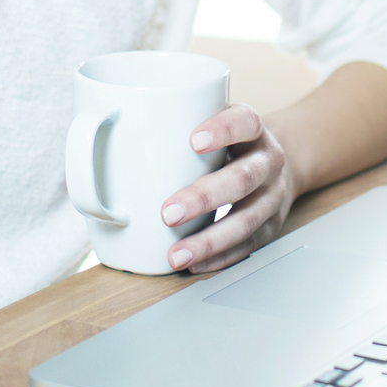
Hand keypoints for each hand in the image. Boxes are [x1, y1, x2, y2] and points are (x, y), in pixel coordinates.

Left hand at [159, 104, 298, 273]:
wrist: (272, 163)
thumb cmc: (230, 144)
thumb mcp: (215, 122)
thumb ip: (181, 126)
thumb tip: (113, 138)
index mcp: (253, 130)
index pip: (245, 122)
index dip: (224, 130)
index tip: (193, 141)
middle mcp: (268, 161)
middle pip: (243, 178)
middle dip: (204, 198)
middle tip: (169, 213)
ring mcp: (273, 195)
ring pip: (247, 219)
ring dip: (209, 240)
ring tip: (177, 254)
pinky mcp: (272, 224)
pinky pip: (249, 245)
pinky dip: (220, 257)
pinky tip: (195, 263)